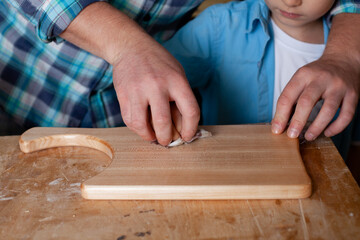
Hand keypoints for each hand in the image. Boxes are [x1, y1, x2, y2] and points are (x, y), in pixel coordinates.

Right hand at [112, 33, 199, 145]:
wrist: (131, 47)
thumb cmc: (159, 64)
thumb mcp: (177, 75)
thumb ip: (181, 100)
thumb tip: (181, 129)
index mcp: (177, 81)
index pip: (191, 111)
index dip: (191, 129)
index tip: (187, 136)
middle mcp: (157, 85)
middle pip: (163, 122)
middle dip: (166, 138)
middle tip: (167, 141)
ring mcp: (138, 90)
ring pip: (141, 125)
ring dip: (149, 137)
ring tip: (153, 137)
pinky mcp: (123, 94)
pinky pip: (129, 120)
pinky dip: (137, 128)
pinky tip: (142, 127)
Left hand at [272, 13, 359, 140]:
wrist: (343, 60)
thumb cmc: (316, 75)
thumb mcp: (300, 79)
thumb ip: (290, 98)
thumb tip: (278, 123)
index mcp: (303, 75)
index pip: (287, 96)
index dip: (280, 115)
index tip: (276, 130)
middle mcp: (321, 79)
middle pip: (306, 102)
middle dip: (297, 122)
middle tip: (292, 136)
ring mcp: (338, 86)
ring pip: (328, 110)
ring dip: (317, 127)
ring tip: (309, 136)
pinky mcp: (353, 94)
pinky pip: (346, 115)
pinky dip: (337, 127)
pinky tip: (328, 133)